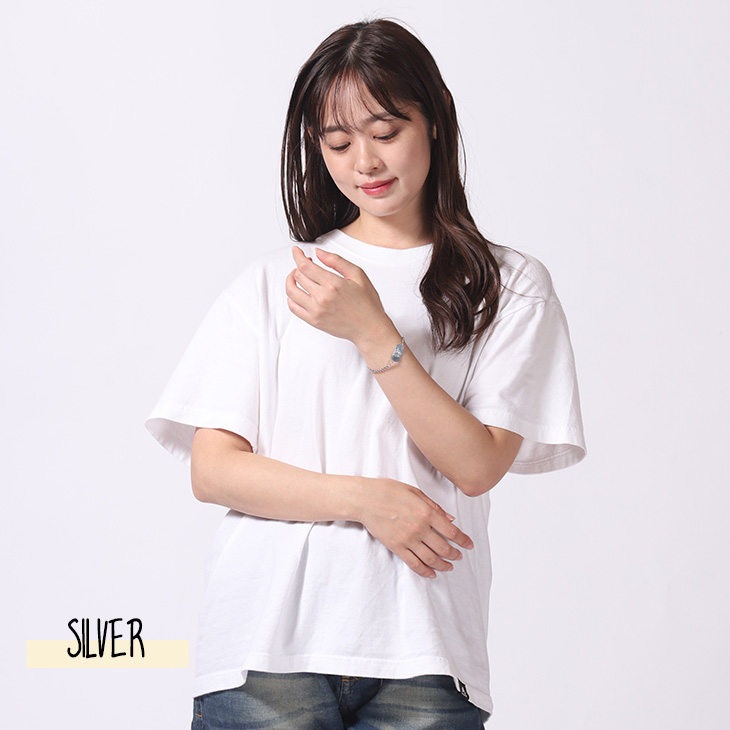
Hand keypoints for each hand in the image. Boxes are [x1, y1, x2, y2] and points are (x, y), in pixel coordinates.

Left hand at [285, 246, 394, 347]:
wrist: (369, 328)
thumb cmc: (367, 303)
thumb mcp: (358, 275)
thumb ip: (336, 261)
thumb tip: (319, 253)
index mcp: (333, 284)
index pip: (305, 266)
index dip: (297, 256)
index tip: (296, 251)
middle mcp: (322, 297)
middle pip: (298, 276)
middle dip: (299, 266)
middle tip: (306, 264)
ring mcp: (316, 311)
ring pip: (291, 291)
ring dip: (290, 280)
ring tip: (296, 276)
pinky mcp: (313, 321)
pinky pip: (293, 307)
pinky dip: (291, 297)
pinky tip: (297, 292)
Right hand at [354, 478, 473, 578]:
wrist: (366, 499)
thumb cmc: (388, 491)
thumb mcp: (415, 492)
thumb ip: (434, 506)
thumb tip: (450, 519)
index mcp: (426, 512)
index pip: (452, 531)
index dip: (463, 540)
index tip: (469, 545)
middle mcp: (420, 528)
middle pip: (444, 548)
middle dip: (454, 554)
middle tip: (459, 556)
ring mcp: (408, 539)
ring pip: (431, 558)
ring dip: (443, 565)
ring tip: (449, 567)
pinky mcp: (396, 547)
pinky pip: (414, 563)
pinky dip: (425, 570)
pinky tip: (431, 573)